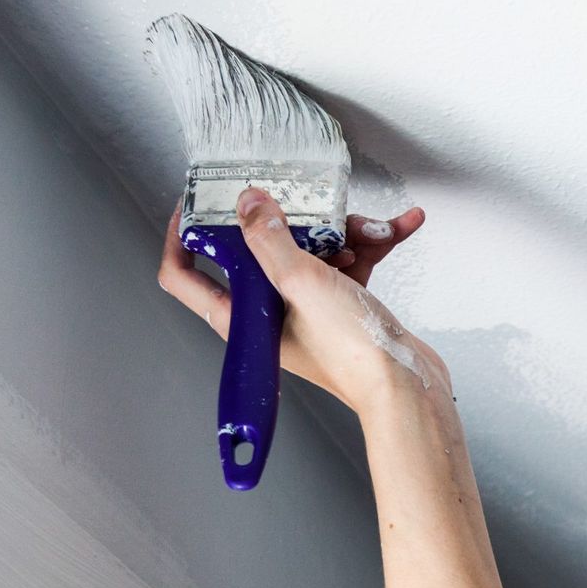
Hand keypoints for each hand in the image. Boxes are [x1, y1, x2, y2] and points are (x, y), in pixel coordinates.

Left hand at [157, 186, 451, 411]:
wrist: (405, 386)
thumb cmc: (352, 355)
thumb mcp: (301, 282)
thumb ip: (269, 238)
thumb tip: (249, 204)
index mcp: (241, 318)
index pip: (185, 275)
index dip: (181, 236)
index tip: (194, 202)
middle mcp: (267, 315)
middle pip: (257, 251)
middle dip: (287, 222)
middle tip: (301, 200)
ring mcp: (305, 310)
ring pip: (310, 251)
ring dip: (344, 231)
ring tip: (368, 228)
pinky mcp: (341, 306)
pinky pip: (348, 262)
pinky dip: (370, 244)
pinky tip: (398, 227)